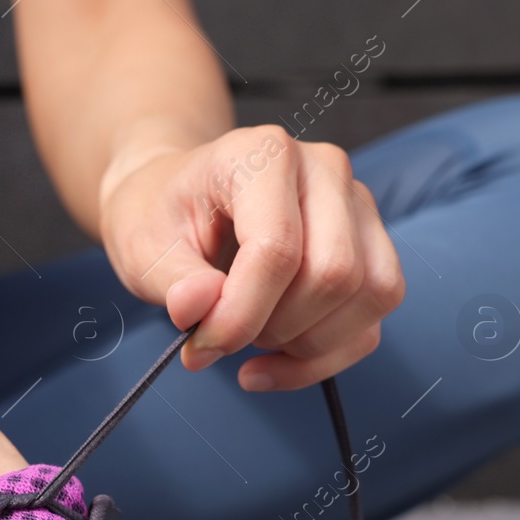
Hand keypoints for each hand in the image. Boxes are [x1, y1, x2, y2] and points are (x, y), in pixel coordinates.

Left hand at [99, 125, 404, 390]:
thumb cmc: (163, 218)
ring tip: (252, 341)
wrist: (177, 201)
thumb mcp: (144, 248)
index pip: (277, 249)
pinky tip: (277, 363)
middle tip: (222, 336)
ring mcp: (357, 205)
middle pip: (334, 273)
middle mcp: (324, 170)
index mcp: (262, 156)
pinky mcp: (372, 244)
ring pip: (371, 293)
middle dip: (275, 328)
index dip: (241, 314)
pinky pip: (375, 313)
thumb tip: (197, 310)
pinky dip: (327, 355)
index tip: (201, 345)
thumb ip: (173, 282)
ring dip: (308, 343)